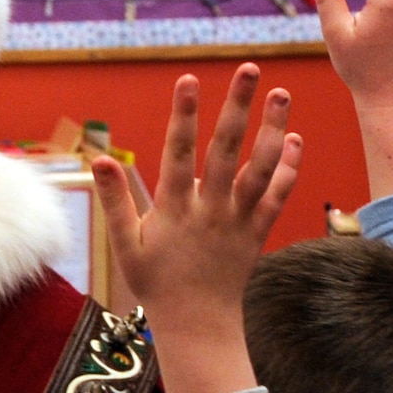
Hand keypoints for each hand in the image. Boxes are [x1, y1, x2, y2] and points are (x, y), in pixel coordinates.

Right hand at [92, 67, 298, 386]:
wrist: (197, 323)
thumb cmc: (155, 281)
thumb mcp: (124, 243)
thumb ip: (114, 199)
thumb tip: (98, 159)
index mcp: (174, 208)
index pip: (178, 151)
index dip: (184, 114)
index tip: (189, 79)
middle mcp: (210, 209)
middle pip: (227, 149)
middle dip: (239, 107)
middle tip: (250, 70)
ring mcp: (238, 220)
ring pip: (261, 168)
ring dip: (272, 129)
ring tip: (281, 94)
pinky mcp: (258, 232)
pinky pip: (278, 196)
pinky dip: (288, 168)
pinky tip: (293, 139)